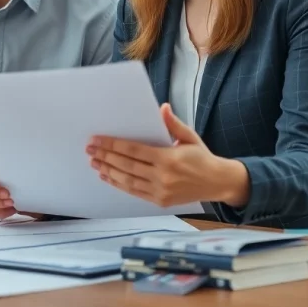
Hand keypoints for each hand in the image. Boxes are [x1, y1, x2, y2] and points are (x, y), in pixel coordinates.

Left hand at [86, 103, 249, 207]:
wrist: (217, 183)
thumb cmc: (202, 157)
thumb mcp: (189, 137)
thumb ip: (173, 124)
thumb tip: (162, 107)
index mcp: (169, 158)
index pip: (134, 150)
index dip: (113, 145)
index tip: (97, 140)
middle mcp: (163, 176)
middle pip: (127, 166)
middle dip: (105, 157)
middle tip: (89, 149)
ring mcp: (161, 191)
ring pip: (127, 181)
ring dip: (108, 171)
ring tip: (94, 162)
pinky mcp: (160, 201)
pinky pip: (134, 192)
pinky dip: (119, 184)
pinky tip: (108, 176)